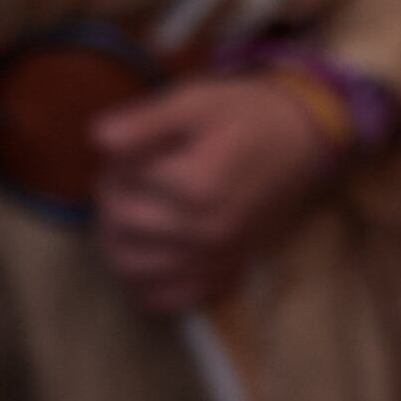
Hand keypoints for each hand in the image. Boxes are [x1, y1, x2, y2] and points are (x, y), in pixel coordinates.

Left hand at [88, 71, 346, 315]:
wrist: (301, 139)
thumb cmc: (246, 116)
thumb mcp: (195, 102)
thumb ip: (146, 122)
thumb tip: (98, 140)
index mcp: (198, 186)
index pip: (121, 185)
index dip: (115, 165)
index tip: (129, 151)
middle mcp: (207, 231)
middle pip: (121, 228)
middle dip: (111, 200)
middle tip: (127, 178)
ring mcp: (217, 257)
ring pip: (134, 269)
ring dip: (118, 242)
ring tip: (132, 214)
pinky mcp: (226, 271)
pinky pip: (169, 298)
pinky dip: (147, 284)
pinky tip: (150, 254)